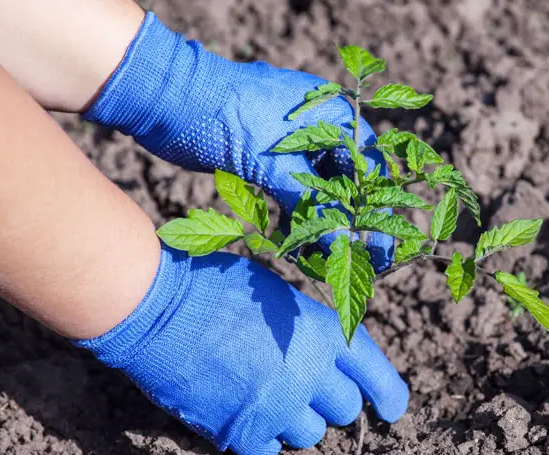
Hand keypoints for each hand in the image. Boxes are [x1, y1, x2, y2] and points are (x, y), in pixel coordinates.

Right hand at [74, 245, 408, 454]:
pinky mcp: (242, 430)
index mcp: (322, 331)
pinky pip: (269, 450)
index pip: (375, 372)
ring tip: (266, 395)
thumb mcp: (279, 297)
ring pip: (310, 435)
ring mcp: (277, 406)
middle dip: (330, 402)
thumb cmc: (215, 288)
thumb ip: (312, 330)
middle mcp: (309, 372)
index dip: (389, 394)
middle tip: (303, 387)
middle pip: (345, 411)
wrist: (157, 307)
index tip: (392, 410)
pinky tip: (243, 412)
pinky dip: (261, 437)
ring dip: (295, 421)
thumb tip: (328, 357)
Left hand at [85, 12, 393, 270]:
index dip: (376, 210)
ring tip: (322, 260)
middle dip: (348, 222)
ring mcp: (292, 142)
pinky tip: (294, 243)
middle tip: (356, 261)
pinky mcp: (268, 158)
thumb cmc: (227, 117)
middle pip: (347, 182)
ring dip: (320, 223)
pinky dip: (295, 216)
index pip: (369, 169)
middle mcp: (319, 127)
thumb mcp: (274, 165)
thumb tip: (344, 247)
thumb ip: (312, 207)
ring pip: (318, 190)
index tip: (381, 247)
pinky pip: (293, 192)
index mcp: (332, 115)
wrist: (168, 99)